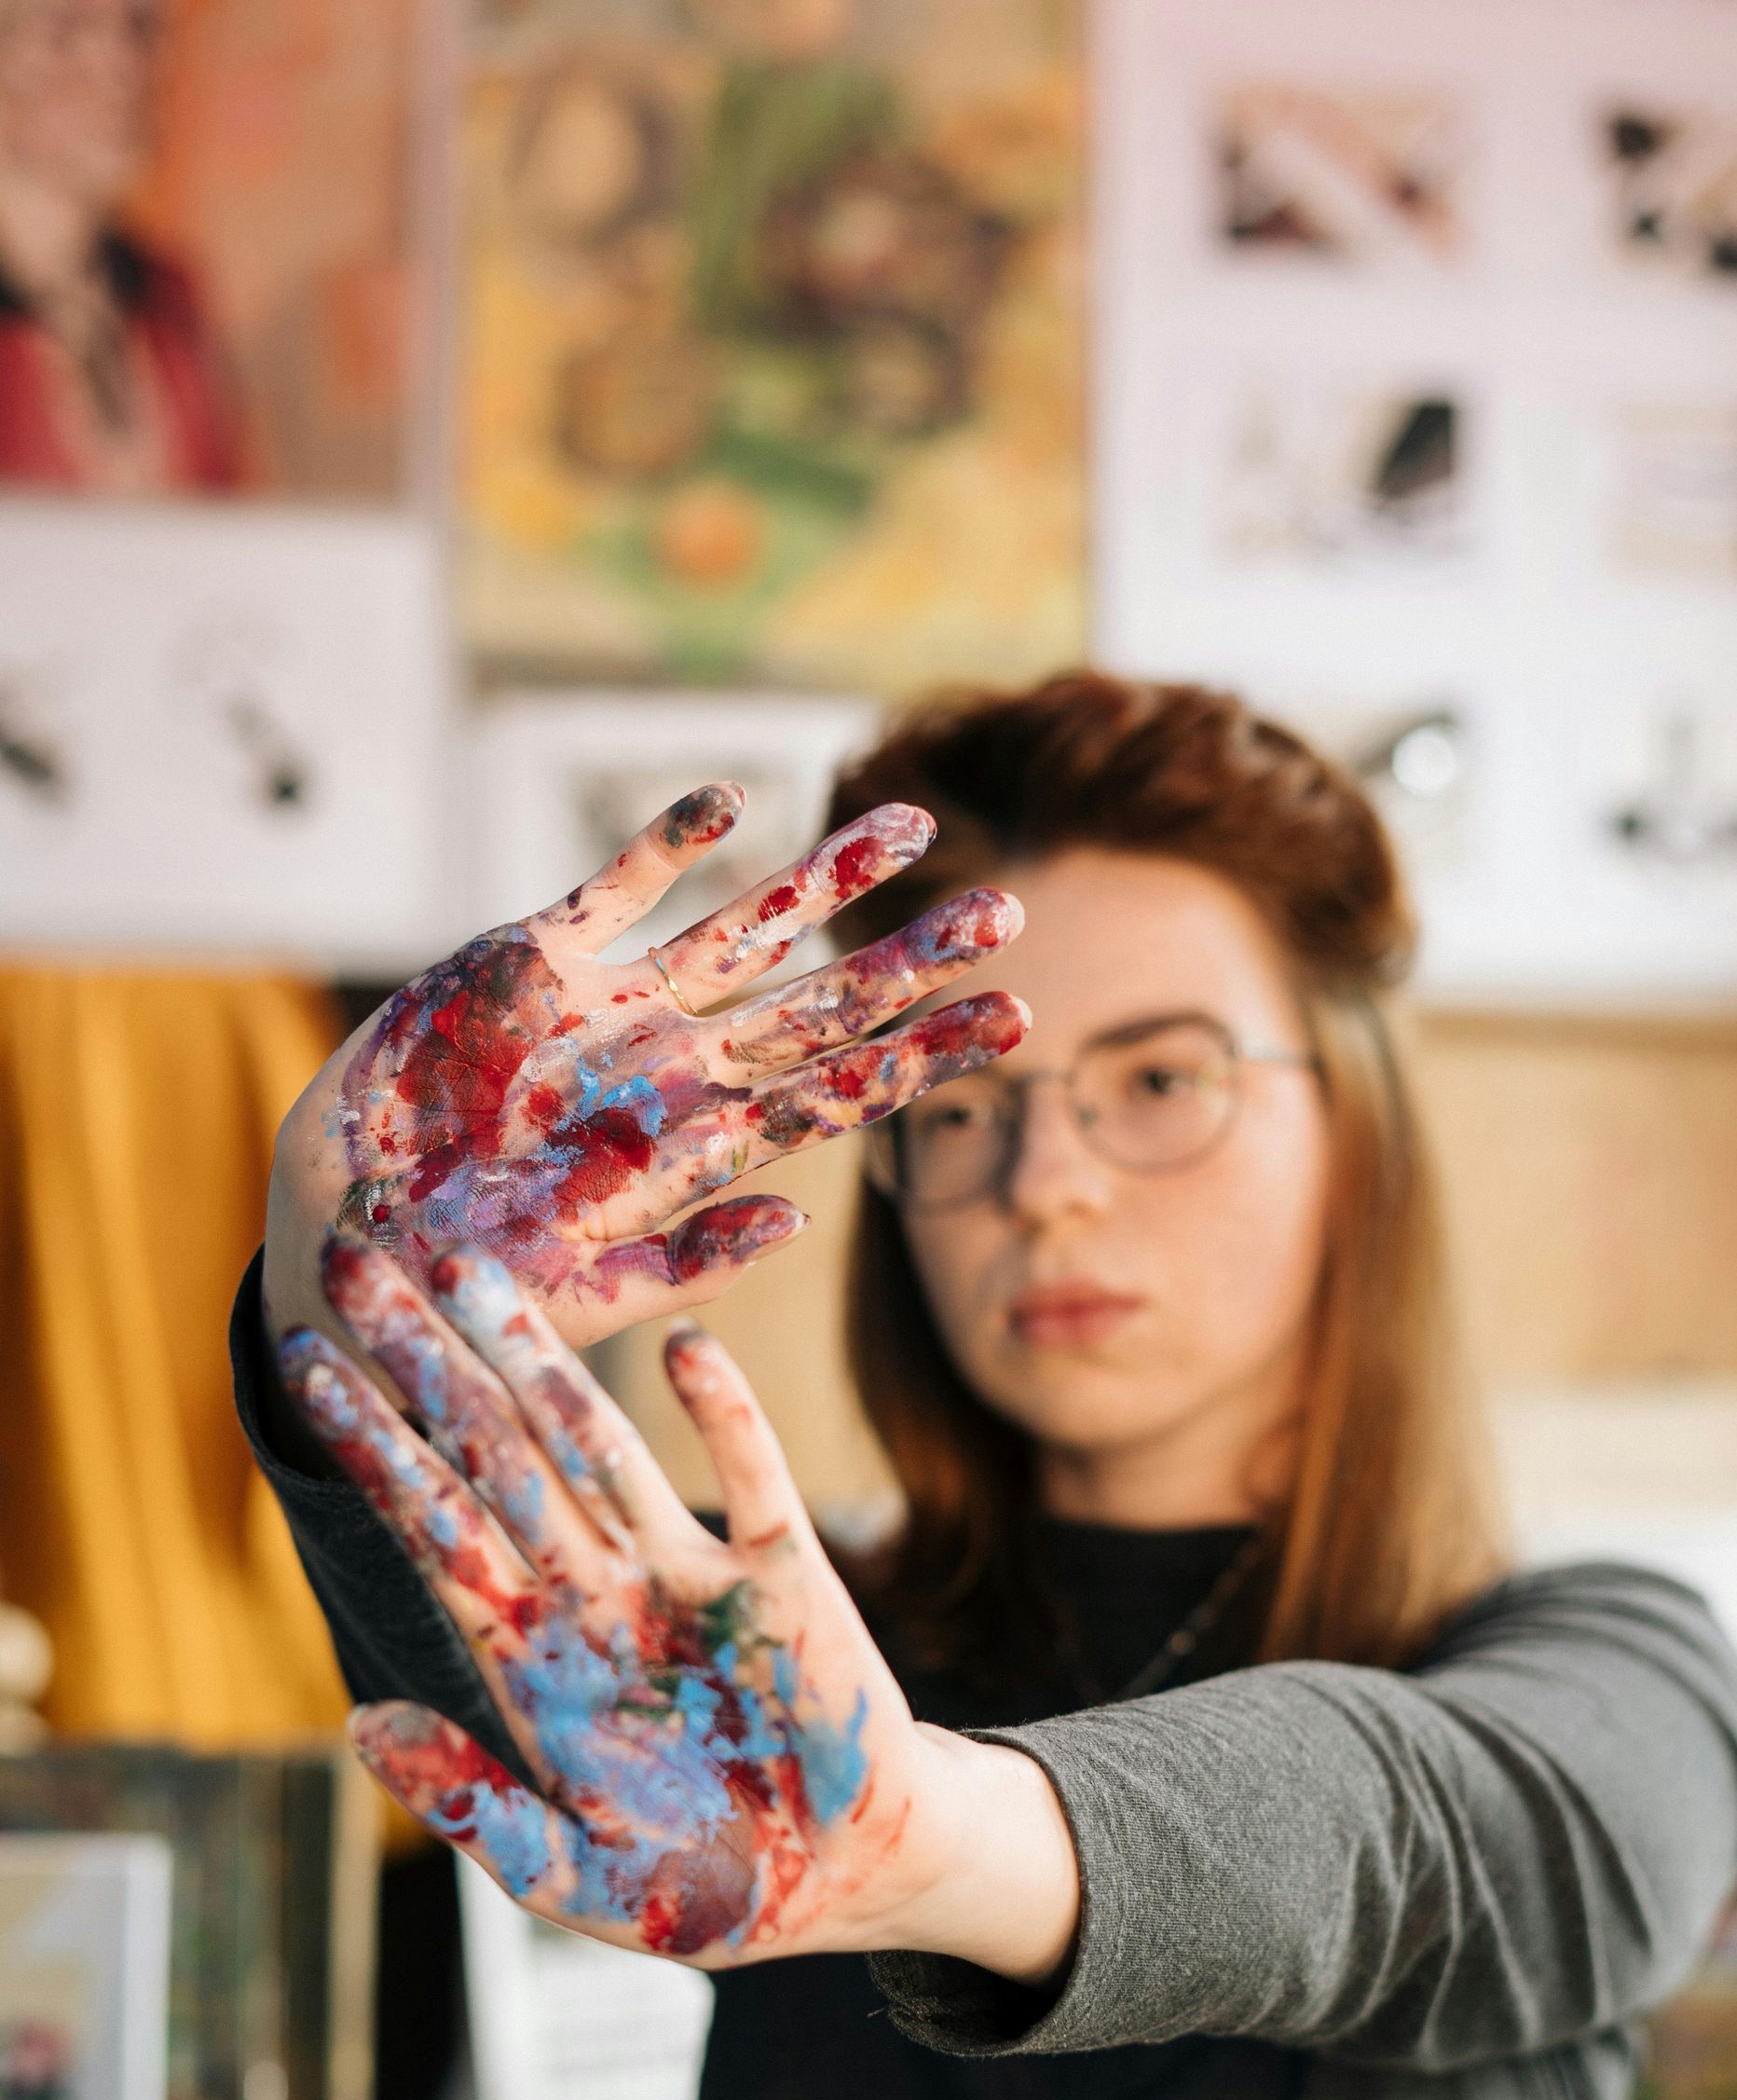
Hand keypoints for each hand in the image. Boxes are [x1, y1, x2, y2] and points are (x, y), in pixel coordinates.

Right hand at [265, 782, 1023, 1349]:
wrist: (355, 1237)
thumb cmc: (472, 1288)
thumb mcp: (585, 1297)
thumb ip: (688, 1261)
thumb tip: (799, 1213)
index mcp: (701, 1149)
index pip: (841, 1094)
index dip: (927, 1054)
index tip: (1020, 1019)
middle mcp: (675, 1069)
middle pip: (820, 1005)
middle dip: (912, 961)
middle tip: (1009, 911)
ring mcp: (613, 1010)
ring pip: (743, 930)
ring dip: (825, 880)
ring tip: (913, 824)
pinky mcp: (534, 961)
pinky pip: (613, 888)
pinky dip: (664, 845)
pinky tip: (729, 802)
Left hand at [279, 1239, 1079, 1975]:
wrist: (845, 1885)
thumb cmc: (702, 1888)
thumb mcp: (568, 1876)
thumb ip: (471, 1808)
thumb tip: (363, 1726)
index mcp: (535, 1662)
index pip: (435, 1528)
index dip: (375, 1447)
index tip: (309, 1368)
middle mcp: (599, 1596)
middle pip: (497, 1456)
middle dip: (430, 1362)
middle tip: (365, 1261)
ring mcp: (690, 1579)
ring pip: (601, 1448)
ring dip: (545, 1362)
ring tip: (480, 1272)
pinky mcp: (790, 1582)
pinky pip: (755, 1485)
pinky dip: (726, 1419)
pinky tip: (689, 1353)